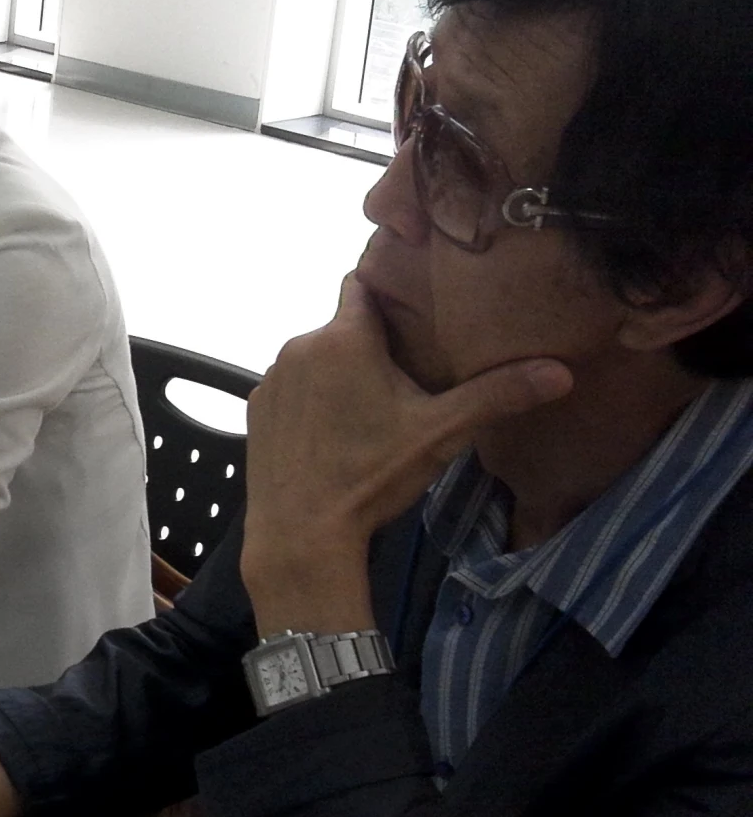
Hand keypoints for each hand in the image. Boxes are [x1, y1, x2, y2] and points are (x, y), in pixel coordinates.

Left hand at [241, 275, 572, 630]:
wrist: (300, 532)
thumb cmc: (369, 476)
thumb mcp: (441, 434)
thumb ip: (498, 396)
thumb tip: (561, 373)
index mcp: (344, 338)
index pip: (363, 284)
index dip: (389, 284)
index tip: (414, 296)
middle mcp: (299, 346)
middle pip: (345, 327)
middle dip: (374, 341)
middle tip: (409, 368)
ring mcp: (272, 378)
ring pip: (316, 358)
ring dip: (340, 371)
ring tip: (371, 404)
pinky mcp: (256, 408)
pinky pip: (291, 387)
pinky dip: (311, 398)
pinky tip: (333, 429)